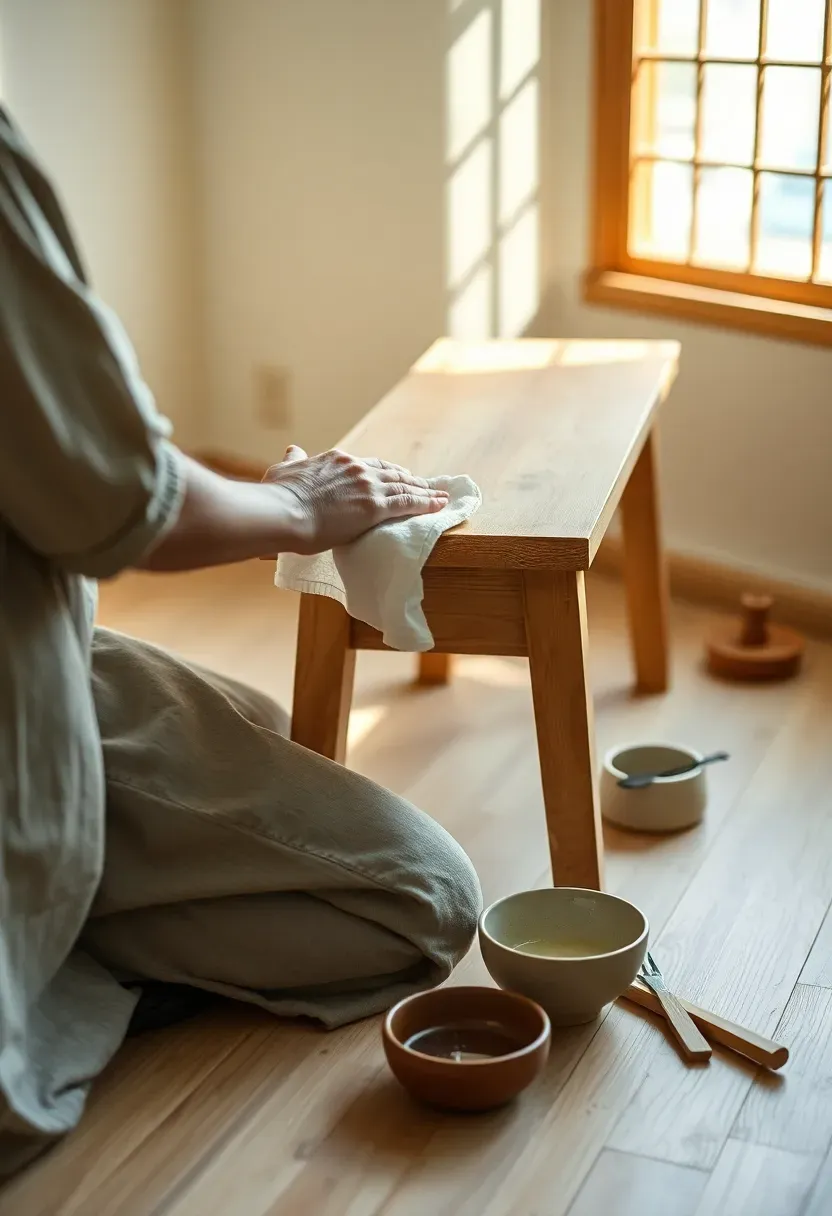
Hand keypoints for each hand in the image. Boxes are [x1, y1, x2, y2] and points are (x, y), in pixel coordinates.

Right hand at [263, 446, 448, 553]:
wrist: (283, 512)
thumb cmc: (278, 497)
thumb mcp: (283, 470)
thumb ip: (293, 460)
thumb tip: (293, 450)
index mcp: (336, 460)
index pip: (368, 464)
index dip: (384, 470)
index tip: (394, 475)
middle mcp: (356, 468)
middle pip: (390, 472)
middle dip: (408, 479)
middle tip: (422, 485)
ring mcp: (367, 486)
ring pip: (403, 486)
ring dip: (423, 490)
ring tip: (438, 495)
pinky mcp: (375, 507)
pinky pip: (408, 503)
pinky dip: (427, 502)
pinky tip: (440, 504)